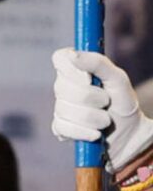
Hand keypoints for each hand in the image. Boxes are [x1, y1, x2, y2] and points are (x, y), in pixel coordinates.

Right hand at [51, 48, 152, 171]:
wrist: (130, 134)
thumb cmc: (122, 103)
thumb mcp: (117, 79)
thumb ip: (98, 63)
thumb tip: (73, 55)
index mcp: (76, 71)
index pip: (60, 58)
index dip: (72, 69)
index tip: (88, 78)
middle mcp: (64, 88)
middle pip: (64, 88)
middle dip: (92, 98)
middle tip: (106, 102)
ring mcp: (60, 108)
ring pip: (66, 110)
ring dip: (94, 118)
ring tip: (105, 120)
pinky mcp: (60, 129)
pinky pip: (65, 128)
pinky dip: (85, 132)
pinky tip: (95, 134)